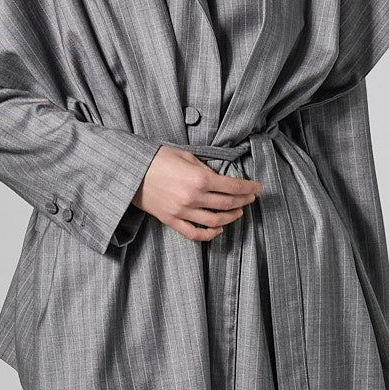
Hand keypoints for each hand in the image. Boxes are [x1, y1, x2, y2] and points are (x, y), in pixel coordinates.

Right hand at [134, 145, 262, 241]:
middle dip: (243, 201)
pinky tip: (218, 228)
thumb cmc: (157, 158)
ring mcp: (183, 212)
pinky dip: (210, 234)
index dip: (249, 188)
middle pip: (228, 204)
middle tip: (251, 198)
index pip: (233, 187)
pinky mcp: (172, 221)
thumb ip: (205, 168)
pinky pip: (195, 233)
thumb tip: (220, 177)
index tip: (258, 187)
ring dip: (231, 217)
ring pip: (216, 221)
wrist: (130, 171)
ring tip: (238, 212)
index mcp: (200, 179)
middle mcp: (194, 198)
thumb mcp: (186, 155)